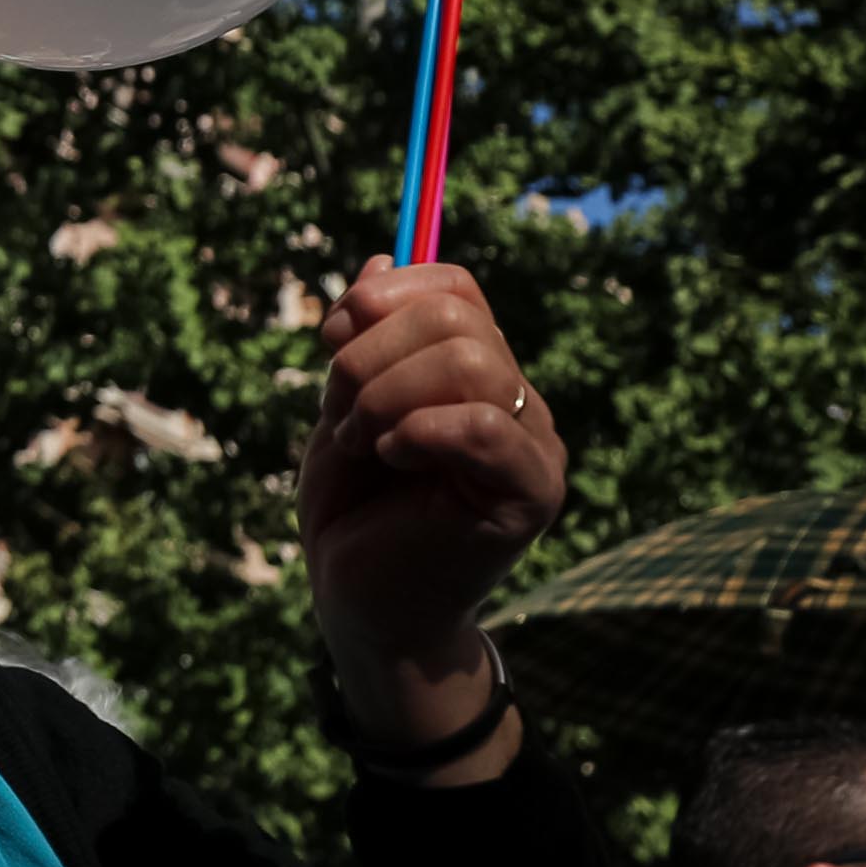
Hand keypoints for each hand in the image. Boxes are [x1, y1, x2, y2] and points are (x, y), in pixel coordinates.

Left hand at [299, 257, 562, 709]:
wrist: (362, 607)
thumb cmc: (355, 514)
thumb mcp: (343, 408)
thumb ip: (364, 340)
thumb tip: (379, 260)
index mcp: (481, 373)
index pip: (455, 289)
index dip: (385, 297)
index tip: (331, 337)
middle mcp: (520, 402)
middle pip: (458, 319)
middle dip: (370, 356)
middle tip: (340, 415)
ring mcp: (534, 448)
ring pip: (474, 364)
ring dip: (386, 394)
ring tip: (360, 441)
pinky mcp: (531, 496)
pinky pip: (485, 427)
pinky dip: (418, 430)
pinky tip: (389, 458)